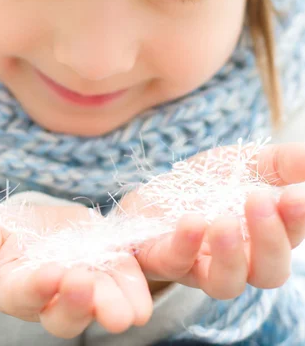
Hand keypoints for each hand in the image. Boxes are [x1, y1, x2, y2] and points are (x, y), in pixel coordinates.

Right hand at [0, 202, 153, 337]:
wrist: (43, 224)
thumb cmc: (8, 232)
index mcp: (18, 289)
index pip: (27, 294)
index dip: (39, 287)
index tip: (52, 274)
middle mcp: (56, 298)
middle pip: (69, 313)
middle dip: (80, 303)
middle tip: (91, 287)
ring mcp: (91, 285)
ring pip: (106, 305)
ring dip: (119, 304)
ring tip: (131, 307)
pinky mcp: (117, 270)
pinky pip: (133, 280)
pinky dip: (143, 278)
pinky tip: (160, 264)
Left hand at [121, 142, 304, 299]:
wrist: (154, 191)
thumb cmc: (208, 183)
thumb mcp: (247, 162)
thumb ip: (283, 163)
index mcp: (263, 236)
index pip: (290, 239)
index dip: (295, 221)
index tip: (296, 195)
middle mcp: (238, 259)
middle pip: (267, 271)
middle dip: (269, 239)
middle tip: (260, 200)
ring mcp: (201, 264)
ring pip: (225, 283)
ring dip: (230, 256)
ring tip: (225, 222)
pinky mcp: (165, 259)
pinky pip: (177, 263)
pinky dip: (186, 245)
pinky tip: (192, 221)